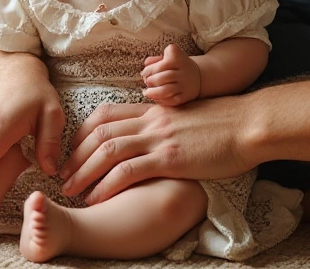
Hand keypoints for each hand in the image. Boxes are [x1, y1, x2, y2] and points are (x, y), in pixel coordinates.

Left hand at [58, 95, 254, 204]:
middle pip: (100, 132)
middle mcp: (151, 120)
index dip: (83, 132)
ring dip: (83, 171)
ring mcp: (159, 138)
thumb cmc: (226, 123)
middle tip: (61, 174)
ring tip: (70, 190)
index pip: (107, 114)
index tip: (73, 150)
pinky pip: (128, 171)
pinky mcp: (169, 158)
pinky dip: (107, 185)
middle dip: (75, 155)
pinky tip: (97, 198)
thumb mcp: (189, 115)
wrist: (248, 124)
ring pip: (107, 150)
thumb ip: (168, 121)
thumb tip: (159, 133)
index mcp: (154, 109)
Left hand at [140, 43, 200, 105]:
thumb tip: (146, 64)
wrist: (197, 76)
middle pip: (162, 78)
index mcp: (177, 58)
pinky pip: (172, 101)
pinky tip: (157, 98)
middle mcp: (182, 72)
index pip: (160, 65)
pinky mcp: (186, 96)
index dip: (149, 70)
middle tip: (148, 82)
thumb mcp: (168, 57)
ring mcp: (185, 85)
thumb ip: (155, 60)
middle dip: (151, 81)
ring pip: (166, 91)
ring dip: (153, 92)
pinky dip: (161, 101)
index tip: (146, 73)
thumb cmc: (176, 66)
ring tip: (148, 93)